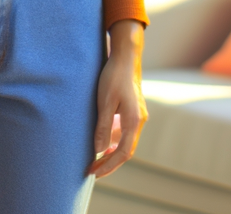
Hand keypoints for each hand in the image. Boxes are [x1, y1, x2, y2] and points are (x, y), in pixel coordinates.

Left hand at [88, 20, 146, 177]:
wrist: (126, 57)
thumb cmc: (113, 77)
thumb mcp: (105, 101)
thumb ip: (103, 126)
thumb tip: (99, 150)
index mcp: (134, 121)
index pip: (123, 153)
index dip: (108, 166)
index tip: (93, 173)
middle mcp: (138, 121)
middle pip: (126, 151)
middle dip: (109, 163)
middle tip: (92, 171)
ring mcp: (137, 116)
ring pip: (126, 142)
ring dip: (111, 153)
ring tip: (95, 160)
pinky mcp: (133, 111)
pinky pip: (124, 132)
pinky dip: (114, 141)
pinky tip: (103, 142)